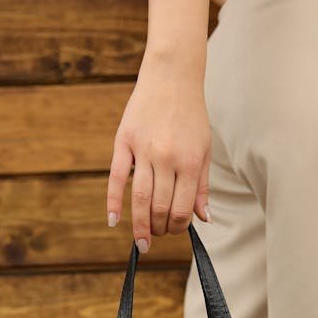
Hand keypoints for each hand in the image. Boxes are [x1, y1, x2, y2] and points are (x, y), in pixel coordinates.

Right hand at [106, 53, 212, 252]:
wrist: (171, 77)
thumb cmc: (191, 116)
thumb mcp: (205, 150)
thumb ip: (203, 186)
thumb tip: (204, 219)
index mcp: (190, 162)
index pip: (183, 209)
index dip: (178, 227)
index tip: (175, 230)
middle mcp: (167, 158)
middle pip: (160, 207)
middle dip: (159, 228)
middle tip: (157, 235)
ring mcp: (144, 150)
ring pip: (139, 198)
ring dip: (140, 225)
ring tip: (141, 240)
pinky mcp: (124, 141)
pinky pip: (116, 178)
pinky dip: (113, 202)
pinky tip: (114, 221)